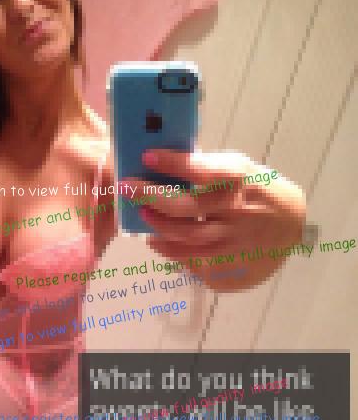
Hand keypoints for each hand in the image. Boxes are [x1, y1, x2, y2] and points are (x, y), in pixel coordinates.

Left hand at [123, 149, 305, 290]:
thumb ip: (208, 168)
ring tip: (142, 217)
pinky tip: (157, 241)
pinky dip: (170, 251)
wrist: (292, 226)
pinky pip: (192, 260)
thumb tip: (164, 160)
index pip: (203, 169)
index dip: (173, 163)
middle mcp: (236, 211)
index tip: (147, 156)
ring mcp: (232, 241)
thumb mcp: (241, 170)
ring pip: (186, 238)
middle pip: (186, 208)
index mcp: (239, 180)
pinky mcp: (228, 264)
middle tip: (127, 188)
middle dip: (151, 197)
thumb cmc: (258, 190)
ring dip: (158, 227)